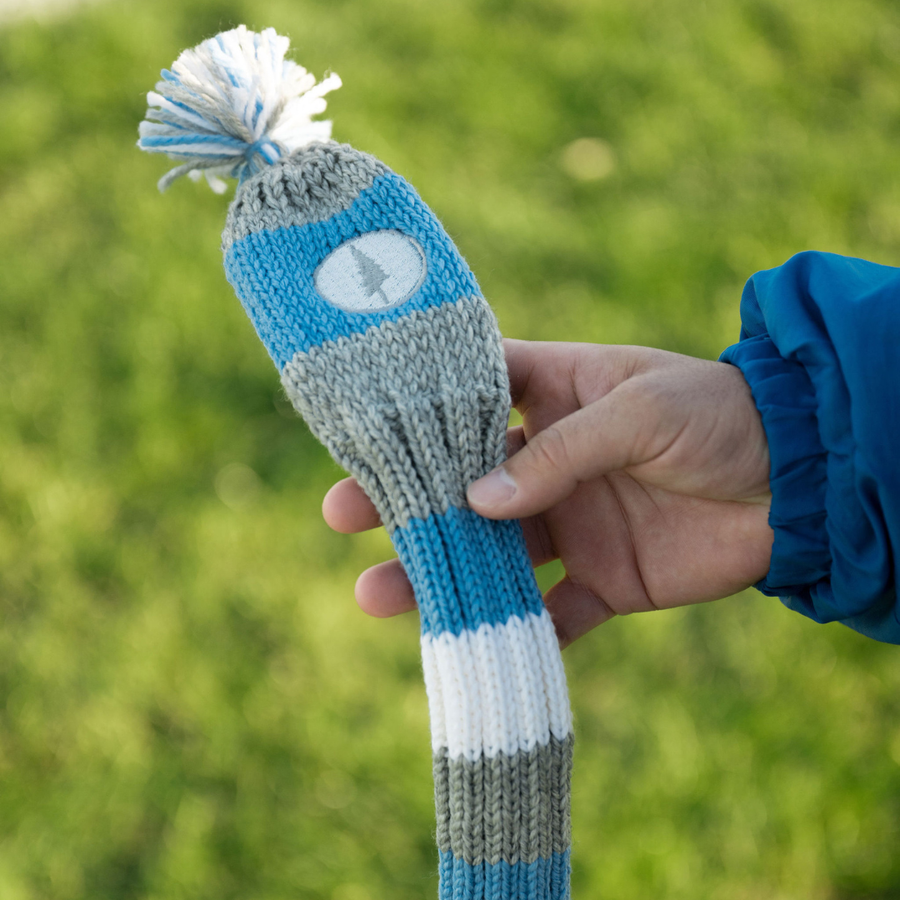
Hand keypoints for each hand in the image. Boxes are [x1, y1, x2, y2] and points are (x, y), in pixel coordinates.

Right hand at [323, 340, 773, 646]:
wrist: (798, 483)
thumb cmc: (718, 417)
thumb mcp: (639, 412)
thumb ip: (560, 453)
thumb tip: (476, 502)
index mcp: (555, 396)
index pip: (469, 394)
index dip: (415, 407)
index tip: (358, 423)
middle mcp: (551, 462)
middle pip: (461, 482)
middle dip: (404, 498)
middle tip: (342, 513)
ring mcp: (572, 523)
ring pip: (491, 553)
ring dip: (439, 573)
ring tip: (376, 594)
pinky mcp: (605, 581)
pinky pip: (553, 612)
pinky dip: (518, 630)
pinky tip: (471, 644)